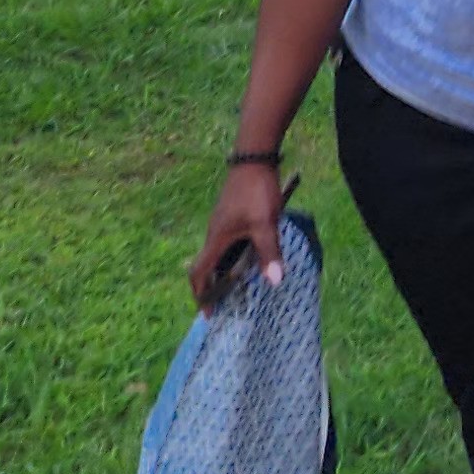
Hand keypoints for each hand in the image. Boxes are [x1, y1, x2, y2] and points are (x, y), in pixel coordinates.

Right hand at [189, 161, 287, 309]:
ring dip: (221, 273)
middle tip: (224, 305)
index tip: (209, 313)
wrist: (254, 159)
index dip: (200, 295)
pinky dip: (230, 259)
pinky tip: (247, 260)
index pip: (199, 273)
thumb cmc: (257, 192)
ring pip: (215, 255)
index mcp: (216, 239)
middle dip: (211, 288)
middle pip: (205, 267)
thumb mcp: (265, 224)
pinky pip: (224, 245)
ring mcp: (221, 224)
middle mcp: (214, 233)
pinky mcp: (230, 216)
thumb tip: (274, 282)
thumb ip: (269, 252)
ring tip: (236, 288)